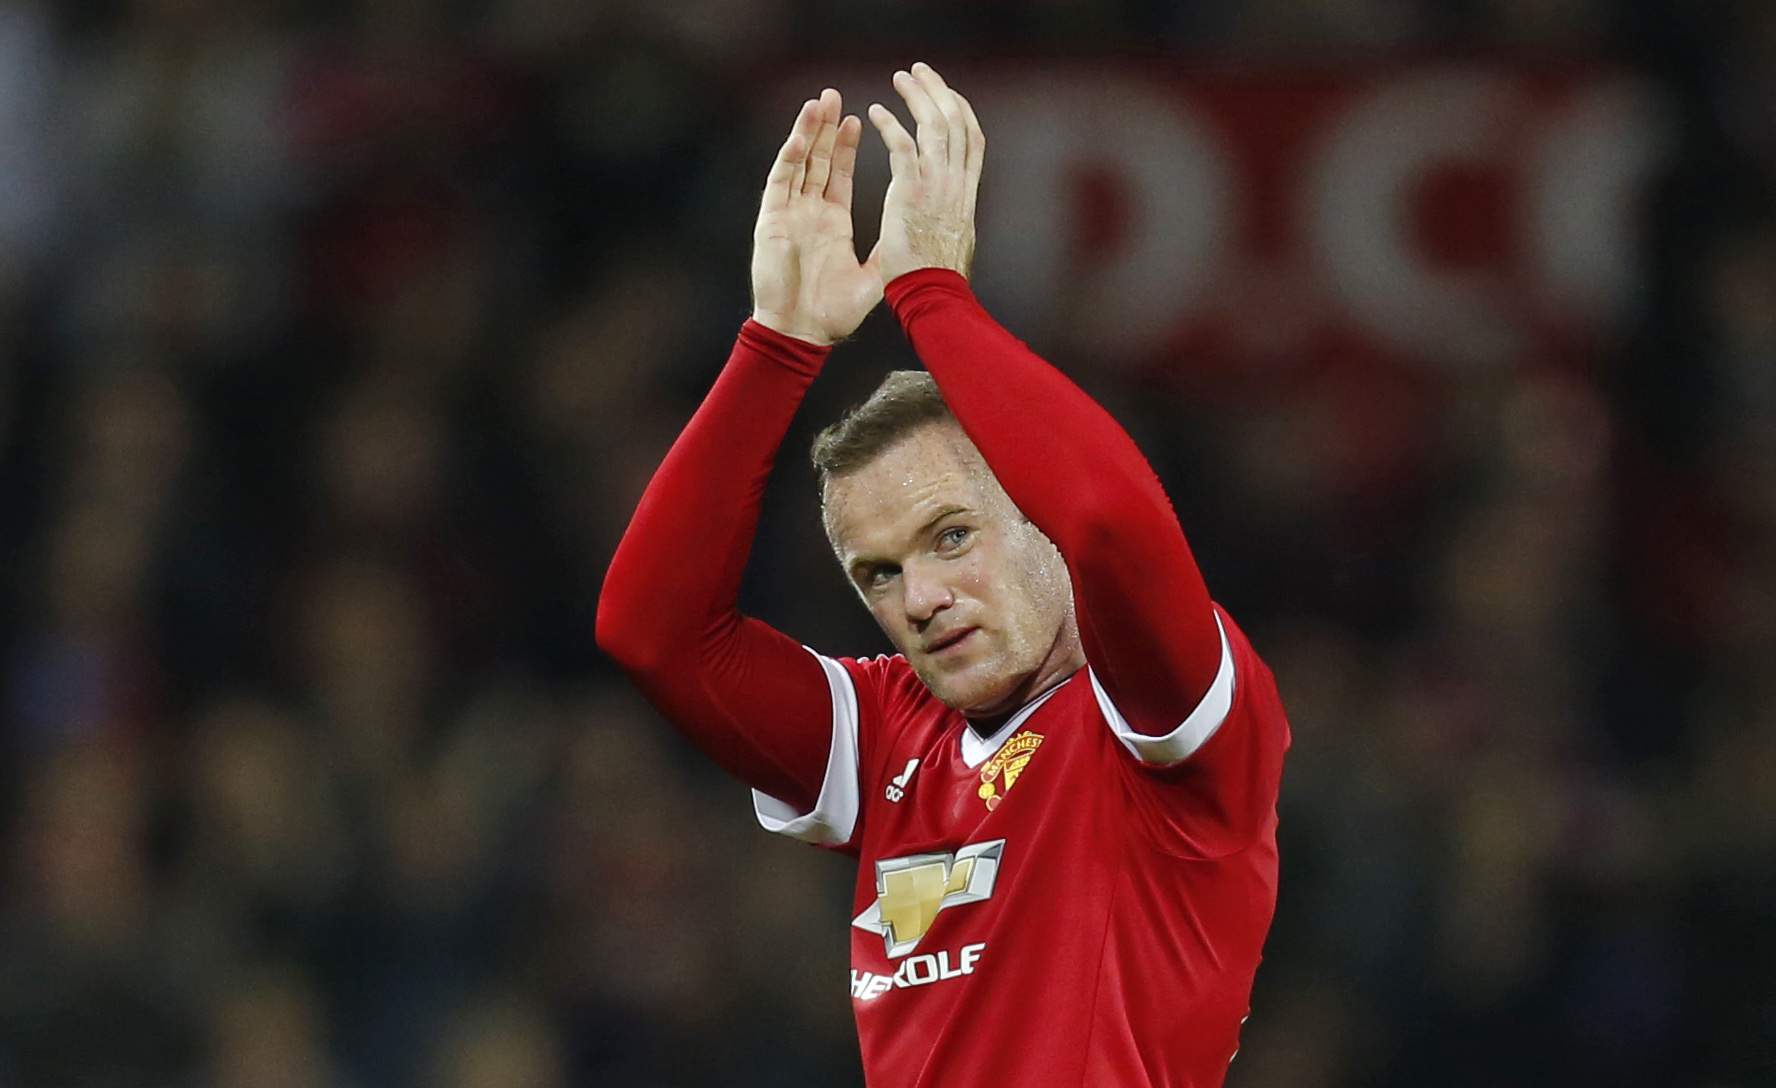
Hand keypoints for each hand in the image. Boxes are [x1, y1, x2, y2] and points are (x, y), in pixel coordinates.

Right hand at [751, 89, 880, 345]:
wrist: (800, 334)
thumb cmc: (832, 314)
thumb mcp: (871, 278)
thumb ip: (888, 251)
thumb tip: (915, 233)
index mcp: (832, 224)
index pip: (840, 175)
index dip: (847, 147)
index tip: (859, 119)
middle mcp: (809, 213)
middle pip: (818, 161)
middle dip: (827, 128)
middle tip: (836, 96)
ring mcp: (789, 214)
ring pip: (798, 163)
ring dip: (808, 133)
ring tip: (819, 102)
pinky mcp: (771, 221)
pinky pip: (780, 182)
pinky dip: (789, 157)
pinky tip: (799, 136)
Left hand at [866, 63, 984, 283]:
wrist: (933, 296)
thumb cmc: (938, 281)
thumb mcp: (955, 242)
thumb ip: (951, 220)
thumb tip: (953, 217)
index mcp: (967, 194)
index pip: (972, 140)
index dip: (961, 112)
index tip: (947, 95)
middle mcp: (957, 183)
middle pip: (957, 122)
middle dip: (939, 91)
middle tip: (920, 72)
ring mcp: (937, 185)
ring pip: (934, 125)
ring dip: (917, 97)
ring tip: (900, 78)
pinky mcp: (911, 192)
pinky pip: (902, 146)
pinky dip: (889, 125)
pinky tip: (874, 112)